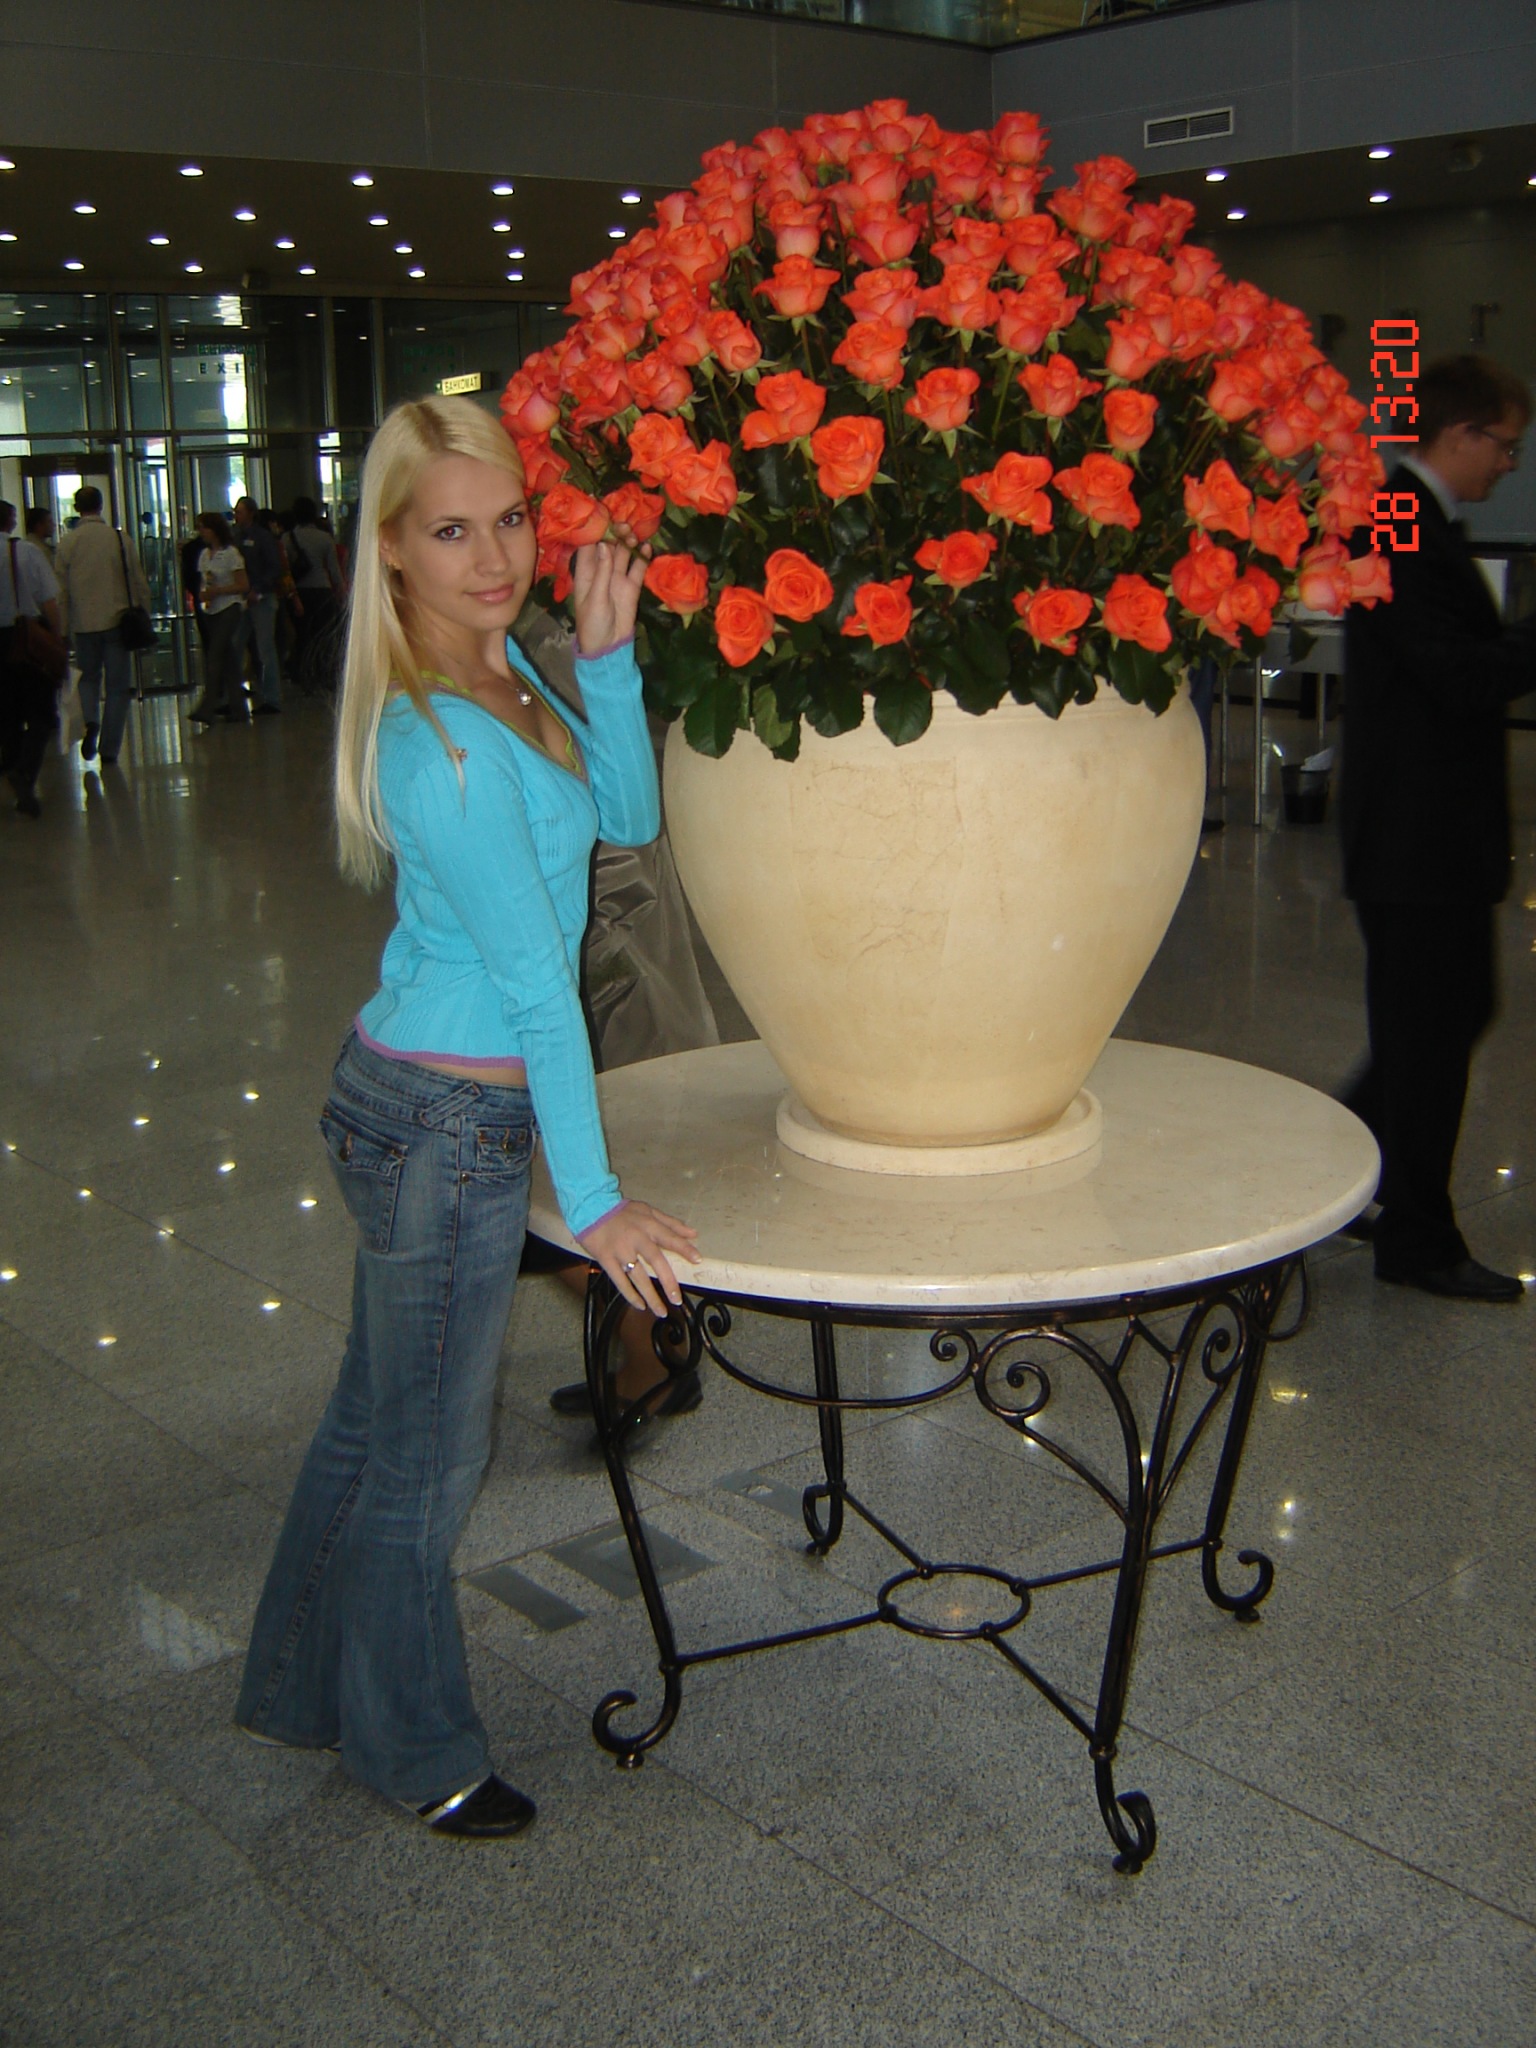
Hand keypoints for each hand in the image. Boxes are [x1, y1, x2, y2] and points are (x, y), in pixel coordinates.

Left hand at [572, 523, 649, 656]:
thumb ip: (602, 572)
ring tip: (633, 533)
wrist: (608, 647)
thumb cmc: (592, 624)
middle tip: (623, 525)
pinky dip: (642, 558)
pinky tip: (647, 548)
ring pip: (624, 554)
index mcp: (586, 573)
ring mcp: (617, 578)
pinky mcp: (632, 587)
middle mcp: (602, 571)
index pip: (587, 546)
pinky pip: (638, 569)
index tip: (600, 514)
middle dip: (614, 534)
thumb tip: (605, 545)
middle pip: (608, 546)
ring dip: (628, 543)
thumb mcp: (595, 598)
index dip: (593, 530)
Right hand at [578, 1200, 698, 1317]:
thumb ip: (671, 1223)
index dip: (684, 1248)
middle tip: (677, 1299)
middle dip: (668, 1281)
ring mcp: (620, 1250)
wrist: (589, 1208)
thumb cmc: (621, 1211)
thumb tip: (693, 1234)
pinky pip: (620, 1281)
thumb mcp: (647, 1211)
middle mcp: (636, 1238)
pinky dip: (630, 1295)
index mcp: (648, 1225)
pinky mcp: (606, 1259)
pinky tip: (640, 1305)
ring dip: (650, 1296)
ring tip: (661, 1311)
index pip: (670, 1238)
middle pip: (655, 1261)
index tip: (697, 1260)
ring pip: (638, 1277)